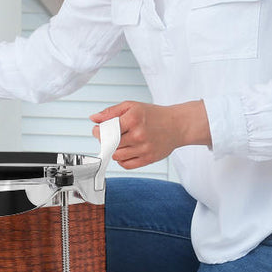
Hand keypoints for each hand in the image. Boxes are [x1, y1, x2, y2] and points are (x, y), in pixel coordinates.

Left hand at [90, 100, 210, 168]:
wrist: (177, 125)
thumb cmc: (154, 115)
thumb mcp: (132, 106)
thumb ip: (111, 112)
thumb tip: (94, 119)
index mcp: (133, 119)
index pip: (106, 130)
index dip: (98, 131)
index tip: (99, 130)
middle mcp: (138, 134)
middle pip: (110, 145)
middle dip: (106, 141)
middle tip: (110, 136)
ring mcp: (144, 148)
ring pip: (116, 156)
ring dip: (114, 150)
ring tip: (121, 143)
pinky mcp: (149, 159)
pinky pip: (126, 165)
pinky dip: (122, 160)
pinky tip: (127, 151)